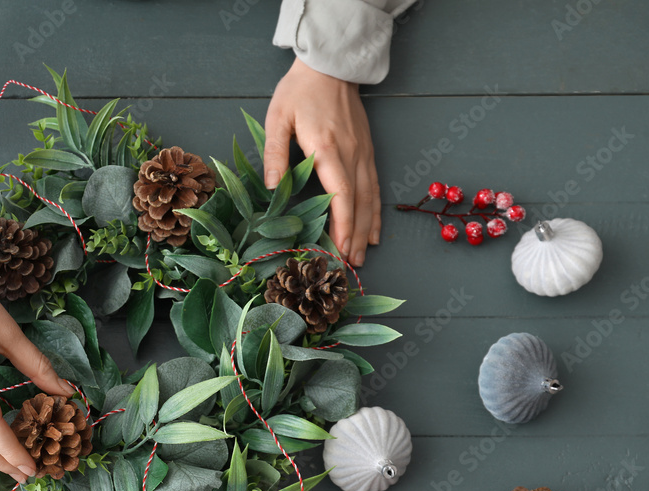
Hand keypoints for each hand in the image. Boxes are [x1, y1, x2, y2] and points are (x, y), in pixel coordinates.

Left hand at [264, 57, 381, 266]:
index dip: (342, 225)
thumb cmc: (299, 91)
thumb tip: (274, 188)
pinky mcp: (367, 150)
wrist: (331, 66)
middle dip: (355, 237)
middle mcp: (352, 155)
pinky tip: (373, 230)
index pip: (341, 195)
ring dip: (367, 229)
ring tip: (362, 257)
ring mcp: (363, 153)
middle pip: (359, 203)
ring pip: (370, 198)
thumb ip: (275, 153)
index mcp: (329, 149)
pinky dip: (375, 211)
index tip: (340, 249)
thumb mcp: (278, 118)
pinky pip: (374, 186)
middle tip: (349, 266)